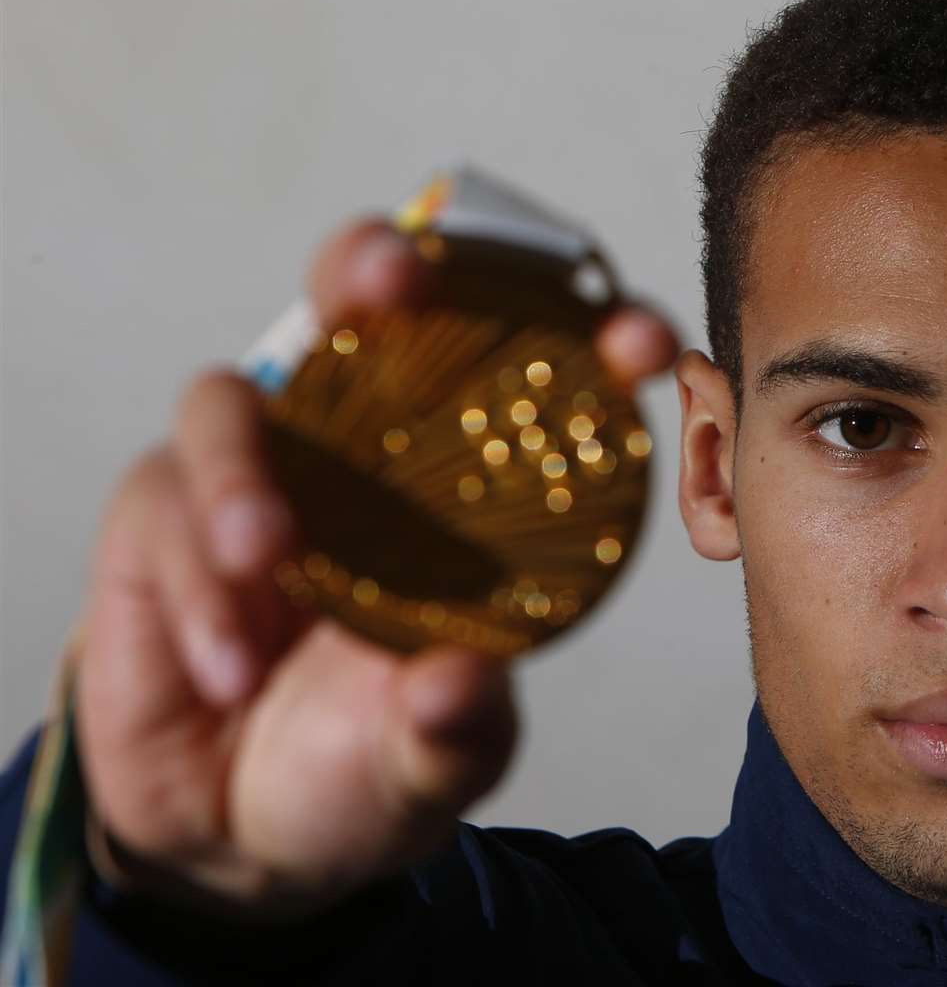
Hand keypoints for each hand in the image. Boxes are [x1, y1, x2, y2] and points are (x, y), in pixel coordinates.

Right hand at [72, 220, 679, 920]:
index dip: (584, 330)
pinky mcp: (162, 510)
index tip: (641, 345)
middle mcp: (360, 445)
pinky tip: (227, 669)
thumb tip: (461, 679)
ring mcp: (258, 467)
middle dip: (377, 262)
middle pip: (363, 301)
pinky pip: (165, 504)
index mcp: (460, 479)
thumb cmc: (364, 759)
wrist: (237, 827)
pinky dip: (197, 585)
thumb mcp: (435, 756)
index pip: (526, 367)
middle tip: (397, 281)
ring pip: (233, 395)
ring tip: (272, 559)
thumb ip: (454, 726)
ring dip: (249, 466)